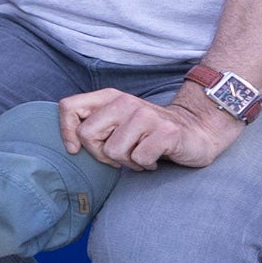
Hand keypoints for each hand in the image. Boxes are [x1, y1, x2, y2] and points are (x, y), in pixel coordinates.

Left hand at [58, 86, 239, 170]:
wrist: (195, 131)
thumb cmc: (149, 132)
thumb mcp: (118, 122)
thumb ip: (94, 124)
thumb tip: (68, 143)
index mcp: (110, 97)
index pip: (69, 107)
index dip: (66, 132)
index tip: (76, 149)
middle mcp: (126, 102)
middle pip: (87, 135)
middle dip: (100, 154)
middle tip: (119, 155)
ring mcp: (147, 116)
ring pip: (113, 151)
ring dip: (126, 161)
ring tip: (140, 154)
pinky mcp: (165, 132)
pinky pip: (139, 159)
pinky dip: (145, 165)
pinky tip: (155, 157)